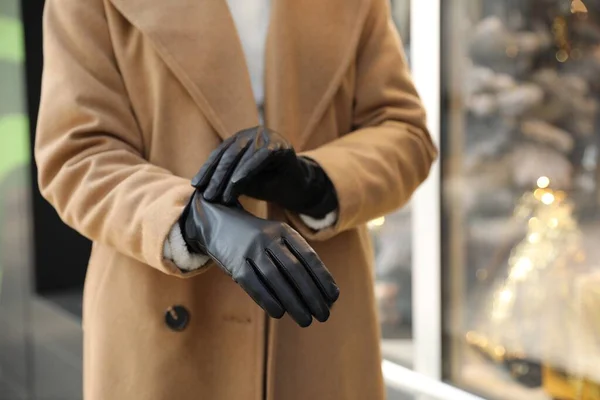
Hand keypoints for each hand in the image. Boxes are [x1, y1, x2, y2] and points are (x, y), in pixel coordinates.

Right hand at [179, 191, 339, 326]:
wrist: (217, 220)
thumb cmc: (255, 238)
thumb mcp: (276, 238)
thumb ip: (295, 259)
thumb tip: (321, 292)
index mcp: (284, 231)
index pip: (308, 257)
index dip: (322, 278)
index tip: (334, 298)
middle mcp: (268, 238)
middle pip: (294, 270)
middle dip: (311, 294)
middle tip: (324, 315)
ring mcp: (250, 249)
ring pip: (276, 279)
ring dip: (293, 302)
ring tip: (306, 320)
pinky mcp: (234, 262)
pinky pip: (253, 284)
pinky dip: (268, 299)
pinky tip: (279, 313)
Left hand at [191, 126, 337, 217]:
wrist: (299, 188)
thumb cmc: (269, 184)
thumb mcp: (244, 182)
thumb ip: (227, 179)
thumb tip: (203, 187)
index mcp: (241, 140)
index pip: (220, 153)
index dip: (207, 169)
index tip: (196, 186)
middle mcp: (253, 133)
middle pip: (229, 154)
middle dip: (216, 176)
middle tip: (207, 195)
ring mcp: (268, 136)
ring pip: (243, 156)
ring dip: (229, 177)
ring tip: (220, 196)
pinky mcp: (281, 145)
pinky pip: (260, 157)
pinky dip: (247, 170)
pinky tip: (237, 183)